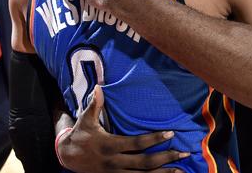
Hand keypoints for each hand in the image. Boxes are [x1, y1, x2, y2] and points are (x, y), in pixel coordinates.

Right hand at [58, 86, 186, 172]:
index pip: (136, 143)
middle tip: (184, 154)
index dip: (154, 139)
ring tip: (180, 170)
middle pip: (144, 163)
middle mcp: (114, 163)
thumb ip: (95, 105)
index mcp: (109, 146)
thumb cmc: (81, 135)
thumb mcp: (86, 120)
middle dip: (165, 158)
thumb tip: (99, 87)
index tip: (171, 134)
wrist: (67, 157)